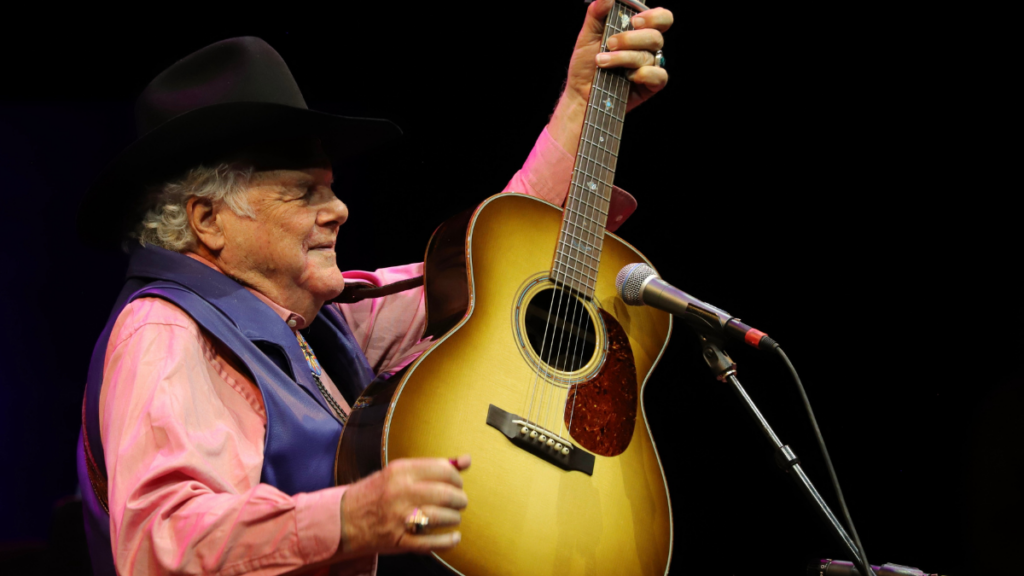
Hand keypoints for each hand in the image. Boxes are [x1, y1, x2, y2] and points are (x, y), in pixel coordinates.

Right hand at [339, 455, 470, 554]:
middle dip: (460, 499)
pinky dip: (448, 541)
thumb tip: (466, 460)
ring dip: (454, 518)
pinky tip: (454, 538)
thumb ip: (433, 466)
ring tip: (453, 517)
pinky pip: (432, 542)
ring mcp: (400, 517)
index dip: (456, 478)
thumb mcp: (399, 472)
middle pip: (446, 494)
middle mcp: (401, 492)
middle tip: (460, 501)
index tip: (457, 483)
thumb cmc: (375, 493)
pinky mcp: (399, 540)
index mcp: (401, 471)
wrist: (344, 518)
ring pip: (442, 516)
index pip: (443, 470)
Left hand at [549, 0, 673, 154]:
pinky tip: (627, 77)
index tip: (633, 21)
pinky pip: (659, 76)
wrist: (580, 93)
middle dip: (631, 39)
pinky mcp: (650, 85)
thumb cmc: (586, 65)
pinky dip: (643, 74)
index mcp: (637, 31)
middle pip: (656, 36)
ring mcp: (649, 66)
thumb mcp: (587, 36)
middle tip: (610, 43)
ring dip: (624, 58)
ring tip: (603, 62)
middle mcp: (647, 47)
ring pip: (649, 56)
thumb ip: (597, 14)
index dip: (653, 16)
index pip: (660, 18)